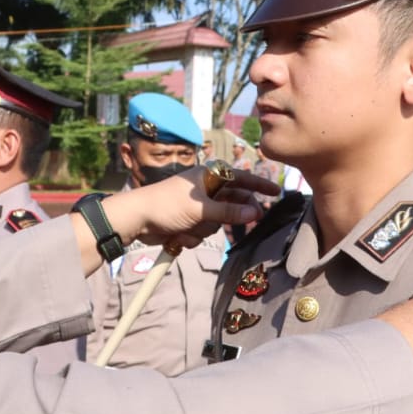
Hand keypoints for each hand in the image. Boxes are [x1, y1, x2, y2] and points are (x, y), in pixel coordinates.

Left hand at [105, 165, 273, 248]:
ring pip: (217, 223)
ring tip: (187, 227)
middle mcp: (205, 190)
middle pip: (232, 205)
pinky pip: (203, 232)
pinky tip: (179, 235)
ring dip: (203, 230)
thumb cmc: (166, 205)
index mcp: (208, 177)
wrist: (136, 220)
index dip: (259, 186)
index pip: (241, 179)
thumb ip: (229, 212)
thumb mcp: (201, 209)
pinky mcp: (189, 222)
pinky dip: (192, 237)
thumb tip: (255, 213)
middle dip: (227, 218)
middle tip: (236, 223)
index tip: (276, 193)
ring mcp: (197, 207)